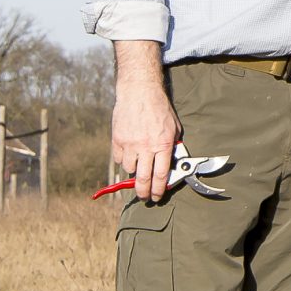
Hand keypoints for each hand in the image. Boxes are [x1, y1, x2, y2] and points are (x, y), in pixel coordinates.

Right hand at [111, 63, 181, 205]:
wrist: (139, 92)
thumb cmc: (159, 109)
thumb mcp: (173, 127)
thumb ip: (172, 145)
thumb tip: (171, 163)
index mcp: (162, 144)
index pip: (161, 175)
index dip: (159, 189)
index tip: (158, 196)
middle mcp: (145, 147)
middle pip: (143, 179)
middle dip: (144, 192)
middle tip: (145, 197)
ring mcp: (130, 144)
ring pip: (130, 170)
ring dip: (135, 172)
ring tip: (140, 167)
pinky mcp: (117, 140)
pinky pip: (120, 159)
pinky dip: (125, 160)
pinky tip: (131, 155)